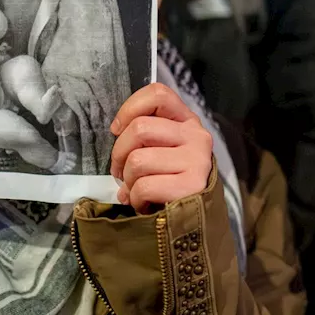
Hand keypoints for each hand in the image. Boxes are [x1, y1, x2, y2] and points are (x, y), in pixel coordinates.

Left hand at [109, 84, 212, 213]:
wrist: (197, 220)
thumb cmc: (171, 180)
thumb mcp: (163, 149)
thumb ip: (146, 135)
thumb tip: (117, 132)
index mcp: (187, 121)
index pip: (158, 94)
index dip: (130, 108)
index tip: (117, 129)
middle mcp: (196, 136)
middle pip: (140, 128)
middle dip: (119, 153)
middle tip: (120, 171)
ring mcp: (196, 161)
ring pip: (138, 160)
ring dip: (128, 180)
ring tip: (136, 190)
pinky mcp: (192, 186)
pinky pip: (144, 186)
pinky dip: (135, 199)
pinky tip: (145, 204)